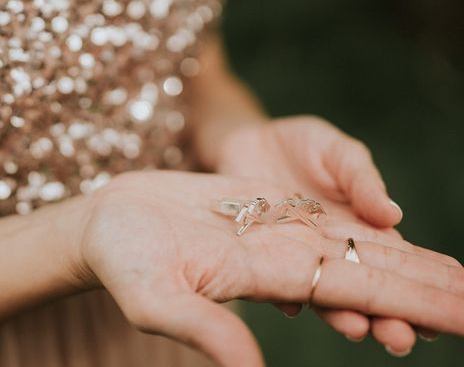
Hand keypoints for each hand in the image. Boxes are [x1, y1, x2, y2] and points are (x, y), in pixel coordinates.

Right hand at [75, 171, 463, 365]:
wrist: (108, 223)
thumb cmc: (120, 261)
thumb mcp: (153, 298)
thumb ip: (204, 330)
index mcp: (268, 277)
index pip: (357, 293)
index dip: (415, 304)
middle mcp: (281, 258)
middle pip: (370, 272)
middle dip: (432, 288)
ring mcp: (272, 230)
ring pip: (353, 243)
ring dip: (409, 258)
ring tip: (461, 276)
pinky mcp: (259, 205)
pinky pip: (320, 214)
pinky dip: (362, 221)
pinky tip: (393, 227)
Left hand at [213, 115, 433, 351]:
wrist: (251, 140)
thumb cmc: (305, 145)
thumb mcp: (338, 152)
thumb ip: (361, 180)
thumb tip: (393, 214)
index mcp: (362, 227)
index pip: (395, 266)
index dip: (416, 292)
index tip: (433, 316)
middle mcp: (331, 249)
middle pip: (361, 289)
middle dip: (383, 317)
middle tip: (400, 338)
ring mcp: (296, 255)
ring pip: (321, 290)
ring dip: (338, 314)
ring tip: (355, 328)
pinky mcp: (259, 253)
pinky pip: (269, 279)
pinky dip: (281, 295)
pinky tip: (293, 307)